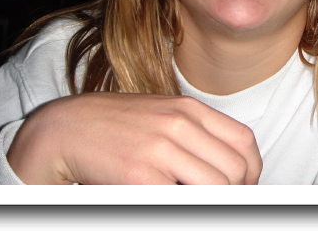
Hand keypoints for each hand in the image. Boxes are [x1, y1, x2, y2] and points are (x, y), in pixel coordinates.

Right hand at [6, 92, 261, 184]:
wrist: (66, 129)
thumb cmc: (117, 127)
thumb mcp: (162, 117)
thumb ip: (196, 136)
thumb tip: (233, 170)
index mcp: (188, 109)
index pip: (244, 143)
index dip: (251, 173)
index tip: (243, 188)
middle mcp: (179, 124)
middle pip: (235, 170)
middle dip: (234, 194)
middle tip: (217, 203)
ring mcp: (160, 149)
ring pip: (216, 188)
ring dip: (210, 202)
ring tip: (190, 200)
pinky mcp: (140, 176)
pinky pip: (181, 202)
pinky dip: (182, 207)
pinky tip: (165, 201)